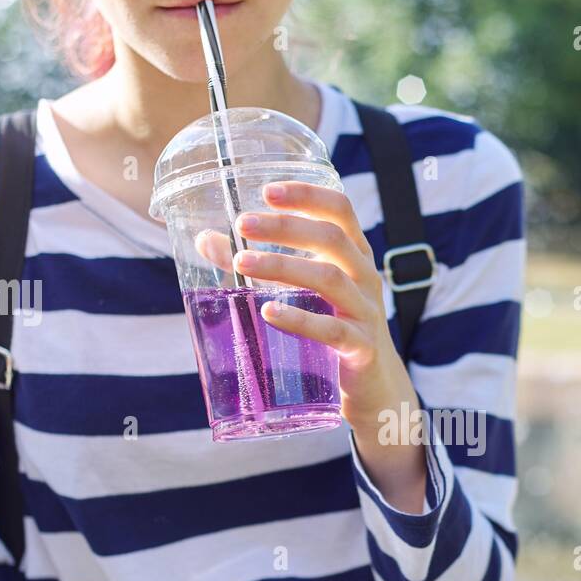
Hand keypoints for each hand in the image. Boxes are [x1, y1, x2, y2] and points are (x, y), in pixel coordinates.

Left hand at [196, 182, 428, 511]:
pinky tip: (269, 313)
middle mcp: (365, 278)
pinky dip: (300, 319)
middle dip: (286, 226)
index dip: (307, 195)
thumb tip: (206, 240)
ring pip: (329, 278)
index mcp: (354, 257)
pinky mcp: (362, 348)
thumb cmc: (332, 331)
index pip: (340, 210)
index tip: (266, 189)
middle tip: (242, 223)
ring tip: (241, 264)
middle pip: (332, 238)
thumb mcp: (302, 294)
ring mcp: (367, 313)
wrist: (374, 390)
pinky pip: (333, 329)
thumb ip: (259, 266)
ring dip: (283, 266)